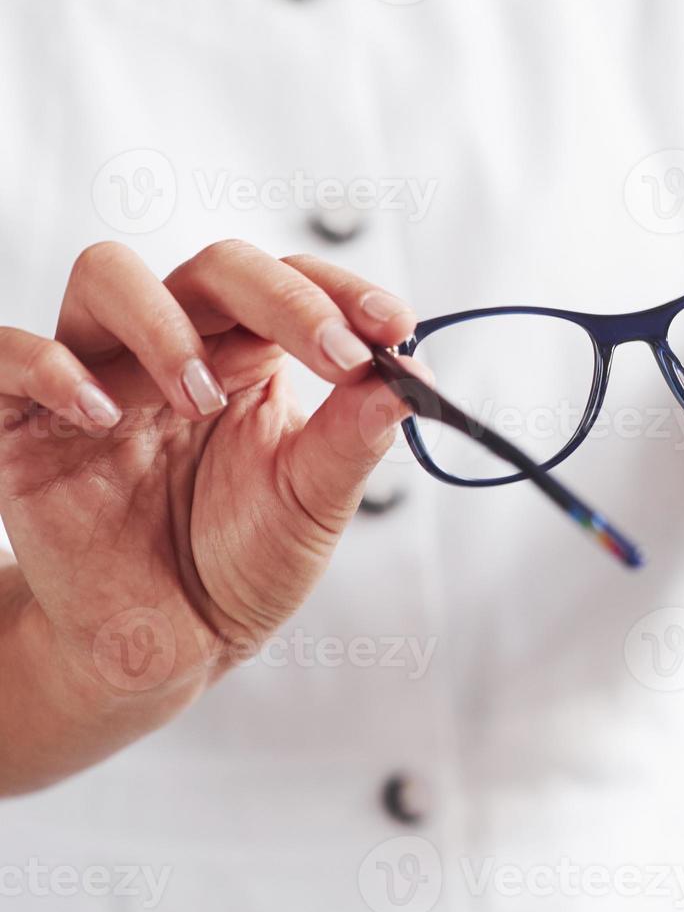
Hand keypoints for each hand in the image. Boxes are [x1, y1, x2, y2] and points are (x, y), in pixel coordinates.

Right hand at [0, 240, 418, 790]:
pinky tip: (102, 418)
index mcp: (251, 357)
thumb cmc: (243, 563)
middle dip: (283, 299)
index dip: (340, 290)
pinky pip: (9, 354)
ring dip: (167, 325)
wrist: (169, 644)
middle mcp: (176, 349)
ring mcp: (99, 377)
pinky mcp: (25, 423)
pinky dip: (52, 369)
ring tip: (204, 400)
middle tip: (336, 355)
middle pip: (216, 267)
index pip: (292, 282)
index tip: (393, 323)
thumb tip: (415, 373)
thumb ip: (356, 437)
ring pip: (107, 275)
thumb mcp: (313, 504)